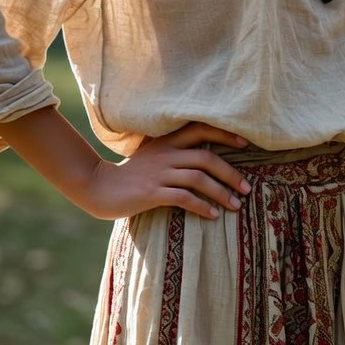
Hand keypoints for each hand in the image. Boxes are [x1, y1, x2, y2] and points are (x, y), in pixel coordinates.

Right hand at [82, 121, 251, 220]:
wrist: (98, 187)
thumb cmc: (129, 175)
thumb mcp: (152, 156)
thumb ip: (173, 153)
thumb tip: (204, 159)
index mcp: (166, 142)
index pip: (200, 129)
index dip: (224, 134)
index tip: (245, 143)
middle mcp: (165, 154)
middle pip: (206, 157)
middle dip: (231, 173)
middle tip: (247, 189)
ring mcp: (158, 173)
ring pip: (198, 178)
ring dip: (221, 193)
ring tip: (236, 206)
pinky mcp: (151, 193)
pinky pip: (183, 198)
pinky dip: (202, 206)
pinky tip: (213, 215)